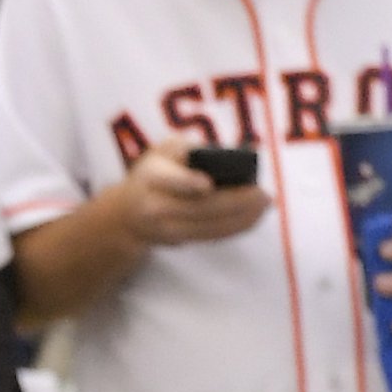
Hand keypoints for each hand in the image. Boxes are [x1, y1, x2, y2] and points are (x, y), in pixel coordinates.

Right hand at [117, 138, 267, 248]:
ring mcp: (165, 229)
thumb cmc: (154, 173)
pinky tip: (255, 217)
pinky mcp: (178, 242)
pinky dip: (236, 228)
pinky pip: (211, 236)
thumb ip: (188, 150)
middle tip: (262, 193)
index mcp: (151, 178)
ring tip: (265, 205)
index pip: (169, 182)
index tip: (206, 185)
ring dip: (242, 218)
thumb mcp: (162, 151)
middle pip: (199, 208)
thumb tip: (226, 158)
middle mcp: (155, 207)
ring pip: (209, 227)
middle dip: (235, 201)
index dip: (187, 184)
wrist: (126, 214)